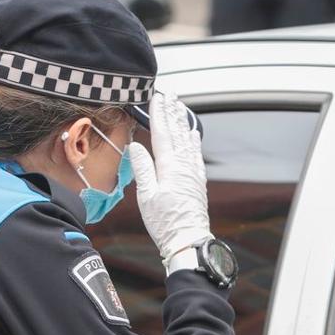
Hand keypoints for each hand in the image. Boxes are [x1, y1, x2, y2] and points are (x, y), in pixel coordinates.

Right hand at [128, 92, 211, 264]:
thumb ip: (142, 168)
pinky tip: (193, 134)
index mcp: (170, 166)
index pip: (163, 133)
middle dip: (173, 112)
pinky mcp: (197, 182)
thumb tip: (136, 146)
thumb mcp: (146, 195)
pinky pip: (196, 154)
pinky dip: (194, 141)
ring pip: (188, 140)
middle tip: (171, 95)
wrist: (188, 240)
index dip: (159, 113)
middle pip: (177, 132)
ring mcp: (193, 173)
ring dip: (183, 122)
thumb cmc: (166, 223)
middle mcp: (184, 166)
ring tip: (181, 107)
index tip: (157, 97)